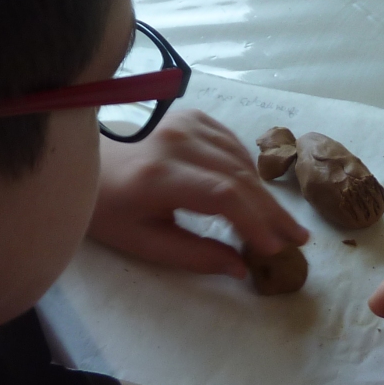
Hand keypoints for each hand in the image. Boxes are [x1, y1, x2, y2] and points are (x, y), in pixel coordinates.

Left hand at [87, 108, 307, 276]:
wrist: (86, 162)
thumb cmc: (109, 208)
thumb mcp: (143, 242)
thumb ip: (194, 255)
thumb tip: (242, 268)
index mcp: (159, 175)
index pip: (223, 195)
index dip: (255, 222)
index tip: (274, 249)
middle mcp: (177, 141)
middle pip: (239, 176)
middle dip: (271, 212)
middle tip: (297, 240)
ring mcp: (186, 123)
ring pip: (241, 160)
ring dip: (265, 194)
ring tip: (283, 224)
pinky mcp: (191, 116)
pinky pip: (232, 144)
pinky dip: (249, 170)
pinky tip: (258, 194)